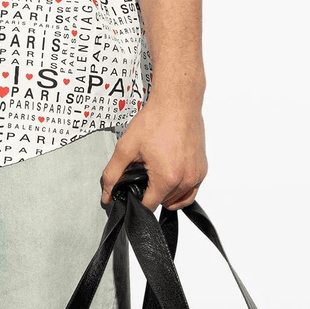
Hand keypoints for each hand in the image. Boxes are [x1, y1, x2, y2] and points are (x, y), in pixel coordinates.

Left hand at [100, 97, 206, 211]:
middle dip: (151, 193)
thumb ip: (112, 175)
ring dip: (166, 193)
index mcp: (166, 177)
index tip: (132, 189)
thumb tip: (107, 195)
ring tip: (156, 171)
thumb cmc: (156, 120)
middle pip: (163, 203)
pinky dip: (180, 189)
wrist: (177, 102)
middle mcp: (186, 179)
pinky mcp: (203, 169)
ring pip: (178, 199)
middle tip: (144, 172)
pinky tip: (169, 176)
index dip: (136, 200)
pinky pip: (191, 191)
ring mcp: (197, 175)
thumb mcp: (126, 147)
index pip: (148, 206)